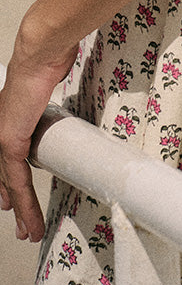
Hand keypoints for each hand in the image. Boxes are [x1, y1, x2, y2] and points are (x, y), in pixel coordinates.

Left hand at [0, 19, 77, 243]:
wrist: (40, 55)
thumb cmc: (49, 59)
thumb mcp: (53, 82)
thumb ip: (56, 91)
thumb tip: (71, 84)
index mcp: (13, 117)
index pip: (9, 157)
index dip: (10, 180)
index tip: (12, 197)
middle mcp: (2, 129)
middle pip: (5, 175)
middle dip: (13, 201)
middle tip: (20, 222)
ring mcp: (3, 137)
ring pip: (10, 183)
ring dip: (22, 209)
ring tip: (29, 230)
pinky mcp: (9, 143)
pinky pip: (17, 181)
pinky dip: (23, 202)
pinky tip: (26, 216)